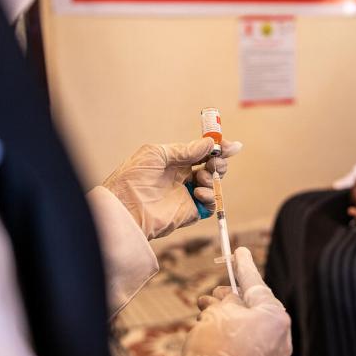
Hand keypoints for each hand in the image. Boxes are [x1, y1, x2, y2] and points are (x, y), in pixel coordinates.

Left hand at [102, 138, 242, 238]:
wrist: (124, 209)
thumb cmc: (133, 178)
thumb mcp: (157, 154)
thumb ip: (185, 150)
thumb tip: (210, 143)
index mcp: (173, 161)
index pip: (201, 152)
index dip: (217, 149)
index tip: (232, 146)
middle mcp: (181, 177)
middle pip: (211, 167)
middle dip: (218, 163)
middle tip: (215, 163)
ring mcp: (186, 195)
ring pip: (212, 184)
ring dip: (213, 178)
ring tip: (200, 178)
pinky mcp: (189, 212)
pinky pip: (209, 204)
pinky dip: (210, 197)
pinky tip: (199, 193)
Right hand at [171, 247, 291, 355]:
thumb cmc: (213, 350)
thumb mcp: (218, 311)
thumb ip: (229, 298)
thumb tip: (231, 298)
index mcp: (276, 317)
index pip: (256, 283)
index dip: (244, 266)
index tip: (240, 251)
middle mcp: (280, 336)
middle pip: (254, 304)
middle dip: (232, 296)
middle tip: (217, 290)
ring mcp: (272, 354)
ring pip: (249, 322)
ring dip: (227, 313)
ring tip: (205, 309)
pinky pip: (247, 339)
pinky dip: (230, 330)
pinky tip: (210, 325)